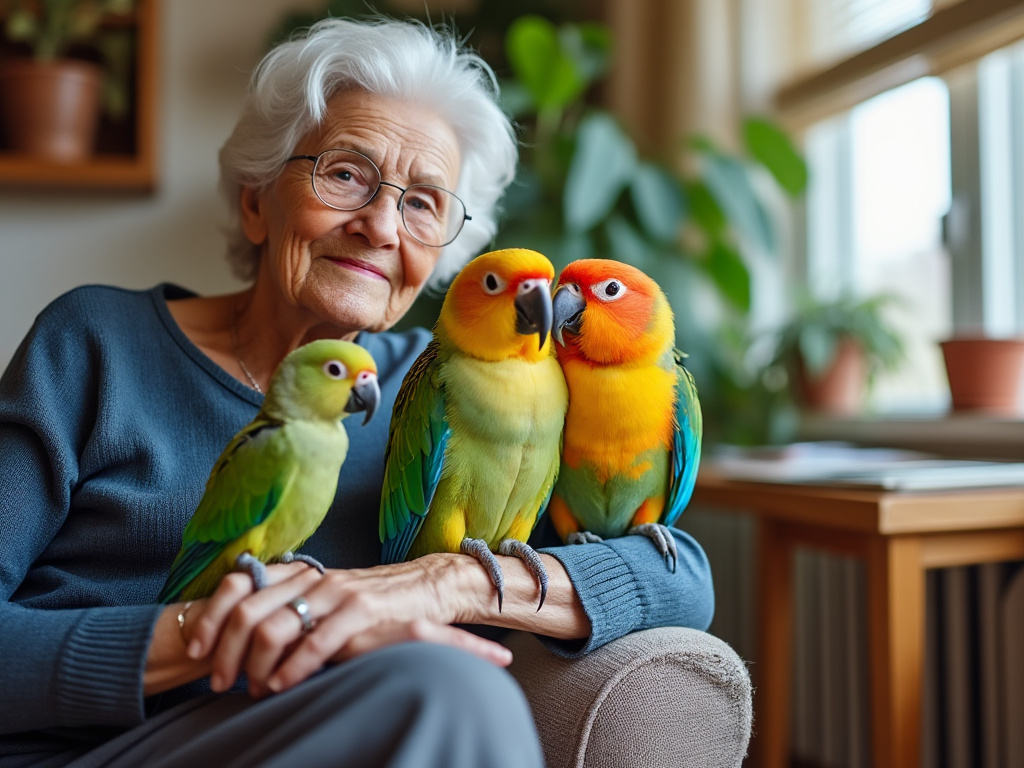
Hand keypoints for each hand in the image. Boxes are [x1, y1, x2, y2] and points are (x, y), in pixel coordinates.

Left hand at [190, 554, 508, 696]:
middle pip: (247, 611)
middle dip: (225, 652)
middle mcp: (311, 577)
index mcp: (298, 571)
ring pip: (274, 628)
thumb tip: (241, 642)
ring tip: (252, 689)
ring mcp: (335, 592)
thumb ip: (290, 609)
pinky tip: (280, 686)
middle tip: (219, 681)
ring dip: (255, 667)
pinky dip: (292, 669)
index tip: (198, 649)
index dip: (211, 616)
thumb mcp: (325, 599)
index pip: (237, 583)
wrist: (426, 587)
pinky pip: (315, 642)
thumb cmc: (371, 602)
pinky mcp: (361, 611)